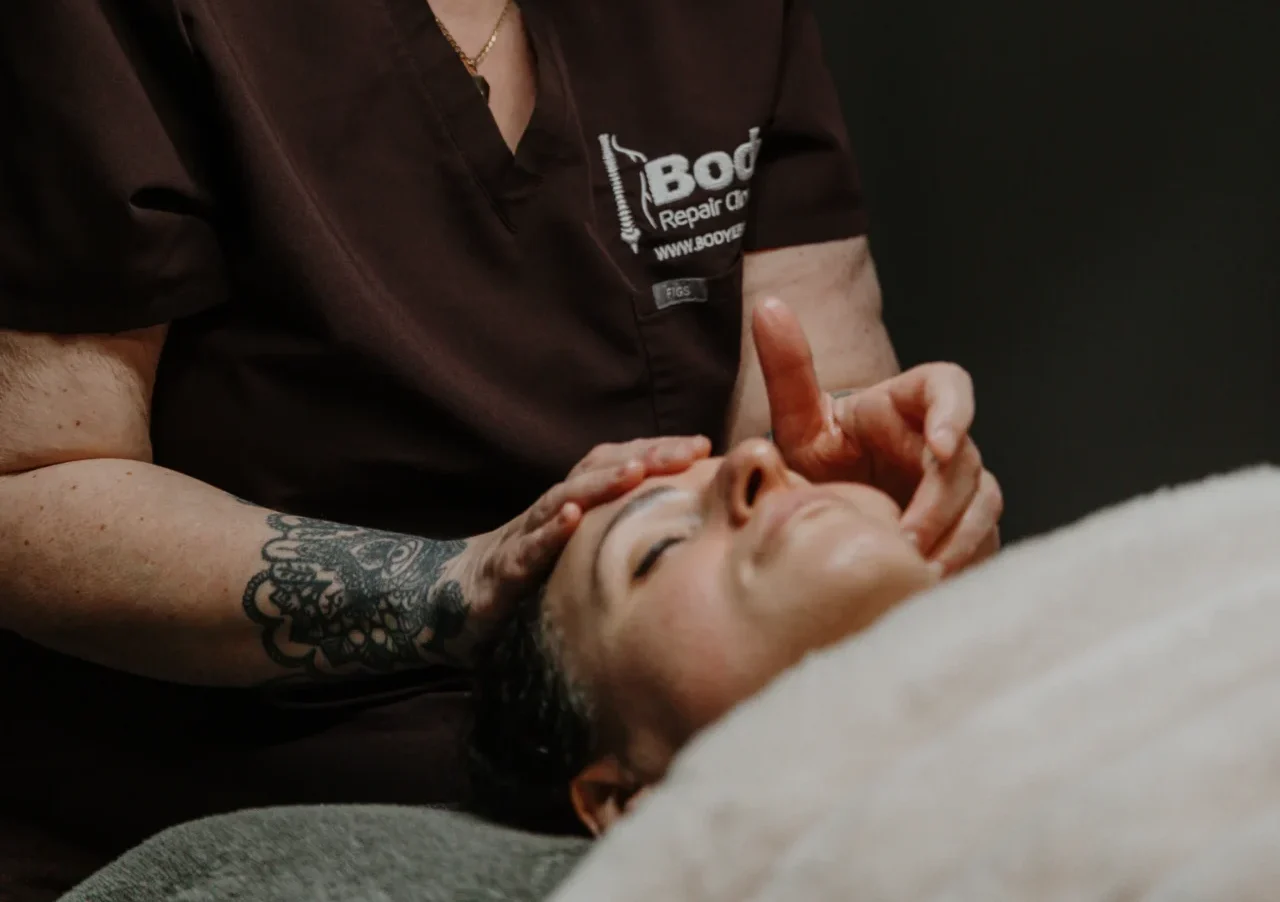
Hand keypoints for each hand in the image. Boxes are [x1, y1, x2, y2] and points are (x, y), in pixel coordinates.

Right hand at [461, 435, 711, 619]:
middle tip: (689, 450)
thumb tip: (684, 530)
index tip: (703, 445)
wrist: (453, 600)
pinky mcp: (501, 572)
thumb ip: (617, 534)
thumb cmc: (528, 574)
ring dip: (599, 484)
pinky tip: (569, 519)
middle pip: (596, 471)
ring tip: (635, 472)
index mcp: (571, 504)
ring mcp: (523, 537)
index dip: (656, 451)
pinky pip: (525, 549)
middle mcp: (549, 510)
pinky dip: (547, 532)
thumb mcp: (580, 552)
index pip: (616, 464)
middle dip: (644, 457)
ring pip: (562, 499)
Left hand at [754, 298, 1001, 573]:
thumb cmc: (819, 456)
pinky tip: (924, 584)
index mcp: (909, 402)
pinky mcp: (967, 526)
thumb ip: (787, 367)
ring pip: (983, 503)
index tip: (939, 444)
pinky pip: (982, 541)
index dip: (954, 411)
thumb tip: (767, 306)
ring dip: (955, 537)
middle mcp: (944, 439)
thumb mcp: (796, 418)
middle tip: (904, 538)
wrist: (829, 507)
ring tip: (913, 568)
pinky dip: (959, 562)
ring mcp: (961, 484)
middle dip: (940, 501)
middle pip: (966, 460)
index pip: (950, 386)